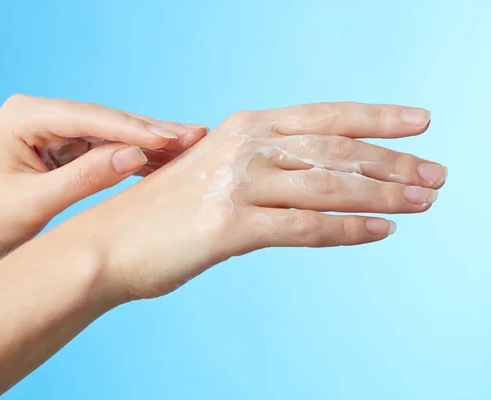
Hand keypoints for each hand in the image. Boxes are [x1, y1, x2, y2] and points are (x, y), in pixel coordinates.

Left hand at [0, 94, 208, 261]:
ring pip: (112, 135)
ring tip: (192, 146)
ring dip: (150, 144)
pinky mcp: (65, 149)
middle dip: (151, 131)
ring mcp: (55, 131)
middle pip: (106, 121)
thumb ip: (85, 178)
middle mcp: (41, 116)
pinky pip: (107, 150)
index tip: (171, 138)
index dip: (133, 129)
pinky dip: (135, 158)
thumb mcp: (34, 202)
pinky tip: (166, 160)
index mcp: (24, 116)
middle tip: (195, 135)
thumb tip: (135, 157)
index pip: (89, 118)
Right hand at [68, 102, 445, 299]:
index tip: (419, 122)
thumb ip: (258, 166)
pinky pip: (303, 227)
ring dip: (383, 194)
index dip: (376, 118)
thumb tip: (310, 176)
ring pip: (328, 185)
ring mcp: (235, 184)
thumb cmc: (159, 212)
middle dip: (393, 162)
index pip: (323, 116)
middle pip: (335, 149)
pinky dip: (346, 230)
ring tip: (422, 203)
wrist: (106, 243)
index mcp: (240, 128)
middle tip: (437, 175)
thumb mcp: (213, 172)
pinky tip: (380, 232)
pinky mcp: (228, 226)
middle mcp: (242, 146)